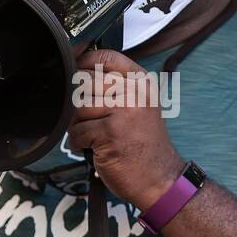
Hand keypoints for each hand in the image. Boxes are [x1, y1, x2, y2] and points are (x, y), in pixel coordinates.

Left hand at [66, 48, 184, 209]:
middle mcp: (134, 92)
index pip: (106, 57)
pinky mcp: (110, 132)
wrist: (160, 179)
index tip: (76, 74)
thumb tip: (78, 73)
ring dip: (77, 125)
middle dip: (77, 102)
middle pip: (85, 81)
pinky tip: (92, 148)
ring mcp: (123, 111)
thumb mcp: (139, 107)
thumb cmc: (144, 146)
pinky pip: (77, 131)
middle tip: (86, 118)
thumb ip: (116, 88)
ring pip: (78, 107)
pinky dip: (79, 143)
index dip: (84, 62)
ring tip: (91, 135)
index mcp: (142, 82)